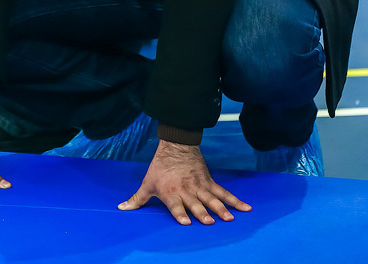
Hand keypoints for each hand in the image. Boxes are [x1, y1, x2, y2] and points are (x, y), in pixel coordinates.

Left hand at [118, 140, 250, 224]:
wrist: (176, 145)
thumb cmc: (160, 167)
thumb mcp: (147, 183)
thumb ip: (137, 199)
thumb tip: (122, 209)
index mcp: (170, 193)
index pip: (175, 206)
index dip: (180, 214)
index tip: (186, 222)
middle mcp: (186, 190)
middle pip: (195, 203)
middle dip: (202, 212)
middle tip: (210, 221)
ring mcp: (199, 186)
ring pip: (212, 199)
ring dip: (221, 208)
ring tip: (229, 218)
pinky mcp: (209, 182)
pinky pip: (224, 193)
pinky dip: (235, 200)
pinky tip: (246, 208)